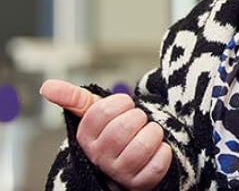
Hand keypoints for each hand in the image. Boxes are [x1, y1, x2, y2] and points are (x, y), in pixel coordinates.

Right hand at [40, 79, 171, 189]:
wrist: (132, 159)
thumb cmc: (113, 130)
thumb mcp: (95, 111)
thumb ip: (74, 98)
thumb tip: (46, 86)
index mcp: (85, 137)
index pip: (101, 112)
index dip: (121, 103)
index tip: (125, 106)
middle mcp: (99, 157)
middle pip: (123, 128)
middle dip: (138, 117)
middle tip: (139, 120)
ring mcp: (119, 172)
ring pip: (142, 146)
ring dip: (153, 133)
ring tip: (150, 133)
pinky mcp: (140, 183)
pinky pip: (158, 163)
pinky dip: (163, 151)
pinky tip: (157, 149)